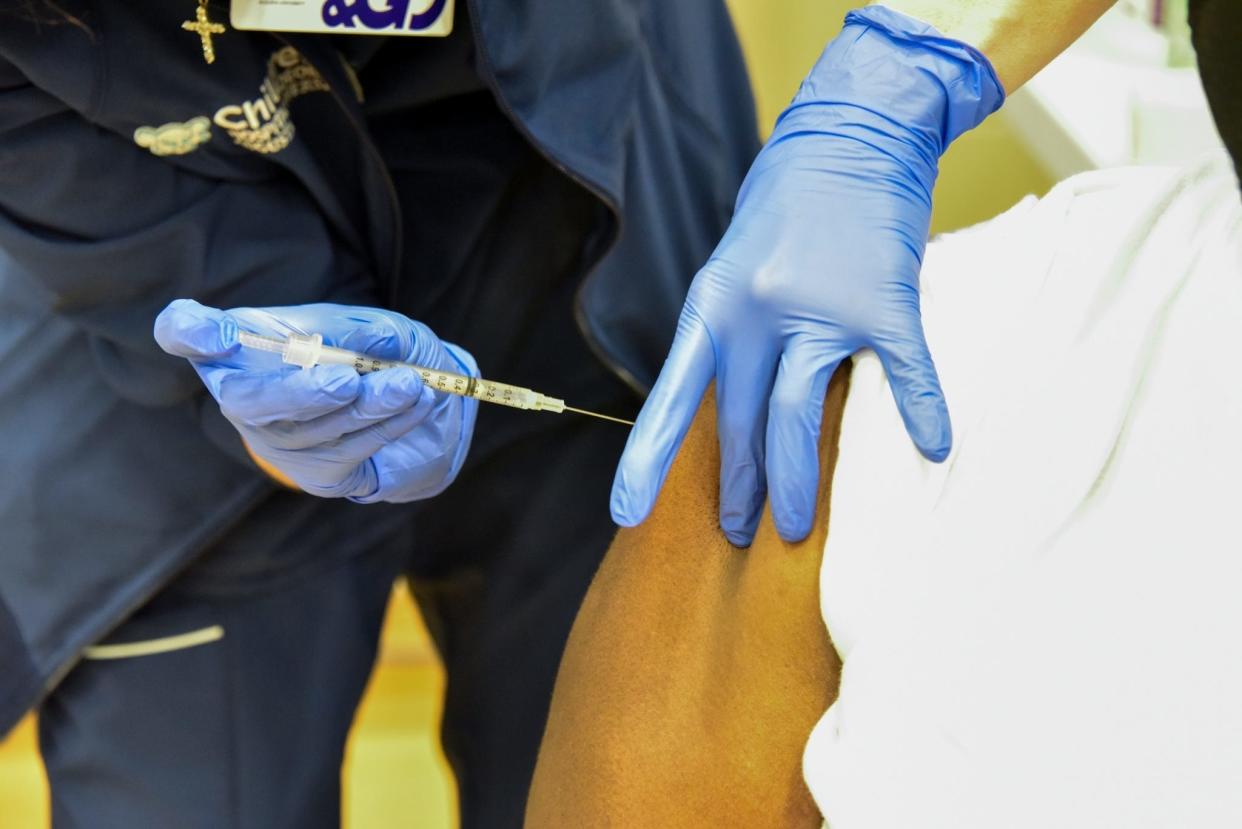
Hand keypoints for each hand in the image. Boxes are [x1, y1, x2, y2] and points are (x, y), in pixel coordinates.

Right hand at [154, 299, 478, 502]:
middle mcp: (245, 392)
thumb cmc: (377, 349)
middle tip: (347, 380)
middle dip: (299, 393)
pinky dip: (385, 425)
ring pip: (311, 431)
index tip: (215, 334)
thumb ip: (364, 332)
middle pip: (246, 401)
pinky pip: (346, 453)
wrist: (418, 396)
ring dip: (367, 406)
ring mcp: (275, 439)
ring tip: (410, 383)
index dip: (187, 332)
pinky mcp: (315, 473)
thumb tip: (362, 347)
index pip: (184, 331)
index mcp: (243, 341)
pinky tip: (416, 401)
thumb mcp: (377, 326)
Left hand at [611, 7, 1003, 545]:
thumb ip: (732, 335)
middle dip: (740, 487)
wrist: (851, 134)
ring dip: (795, 484)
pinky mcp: (882, 303)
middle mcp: (756, 312)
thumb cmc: (787, 205)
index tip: (625, 513)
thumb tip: (736, 410)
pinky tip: (935, 449)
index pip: (672, 397)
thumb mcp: (734, 267)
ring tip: (791, 530)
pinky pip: (903, 373)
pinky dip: (922, 412)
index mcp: (713, 305)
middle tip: (738, 532)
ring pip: (797, 418)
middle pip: (743, 423)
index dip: (647, 459)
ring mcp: (820, 310)